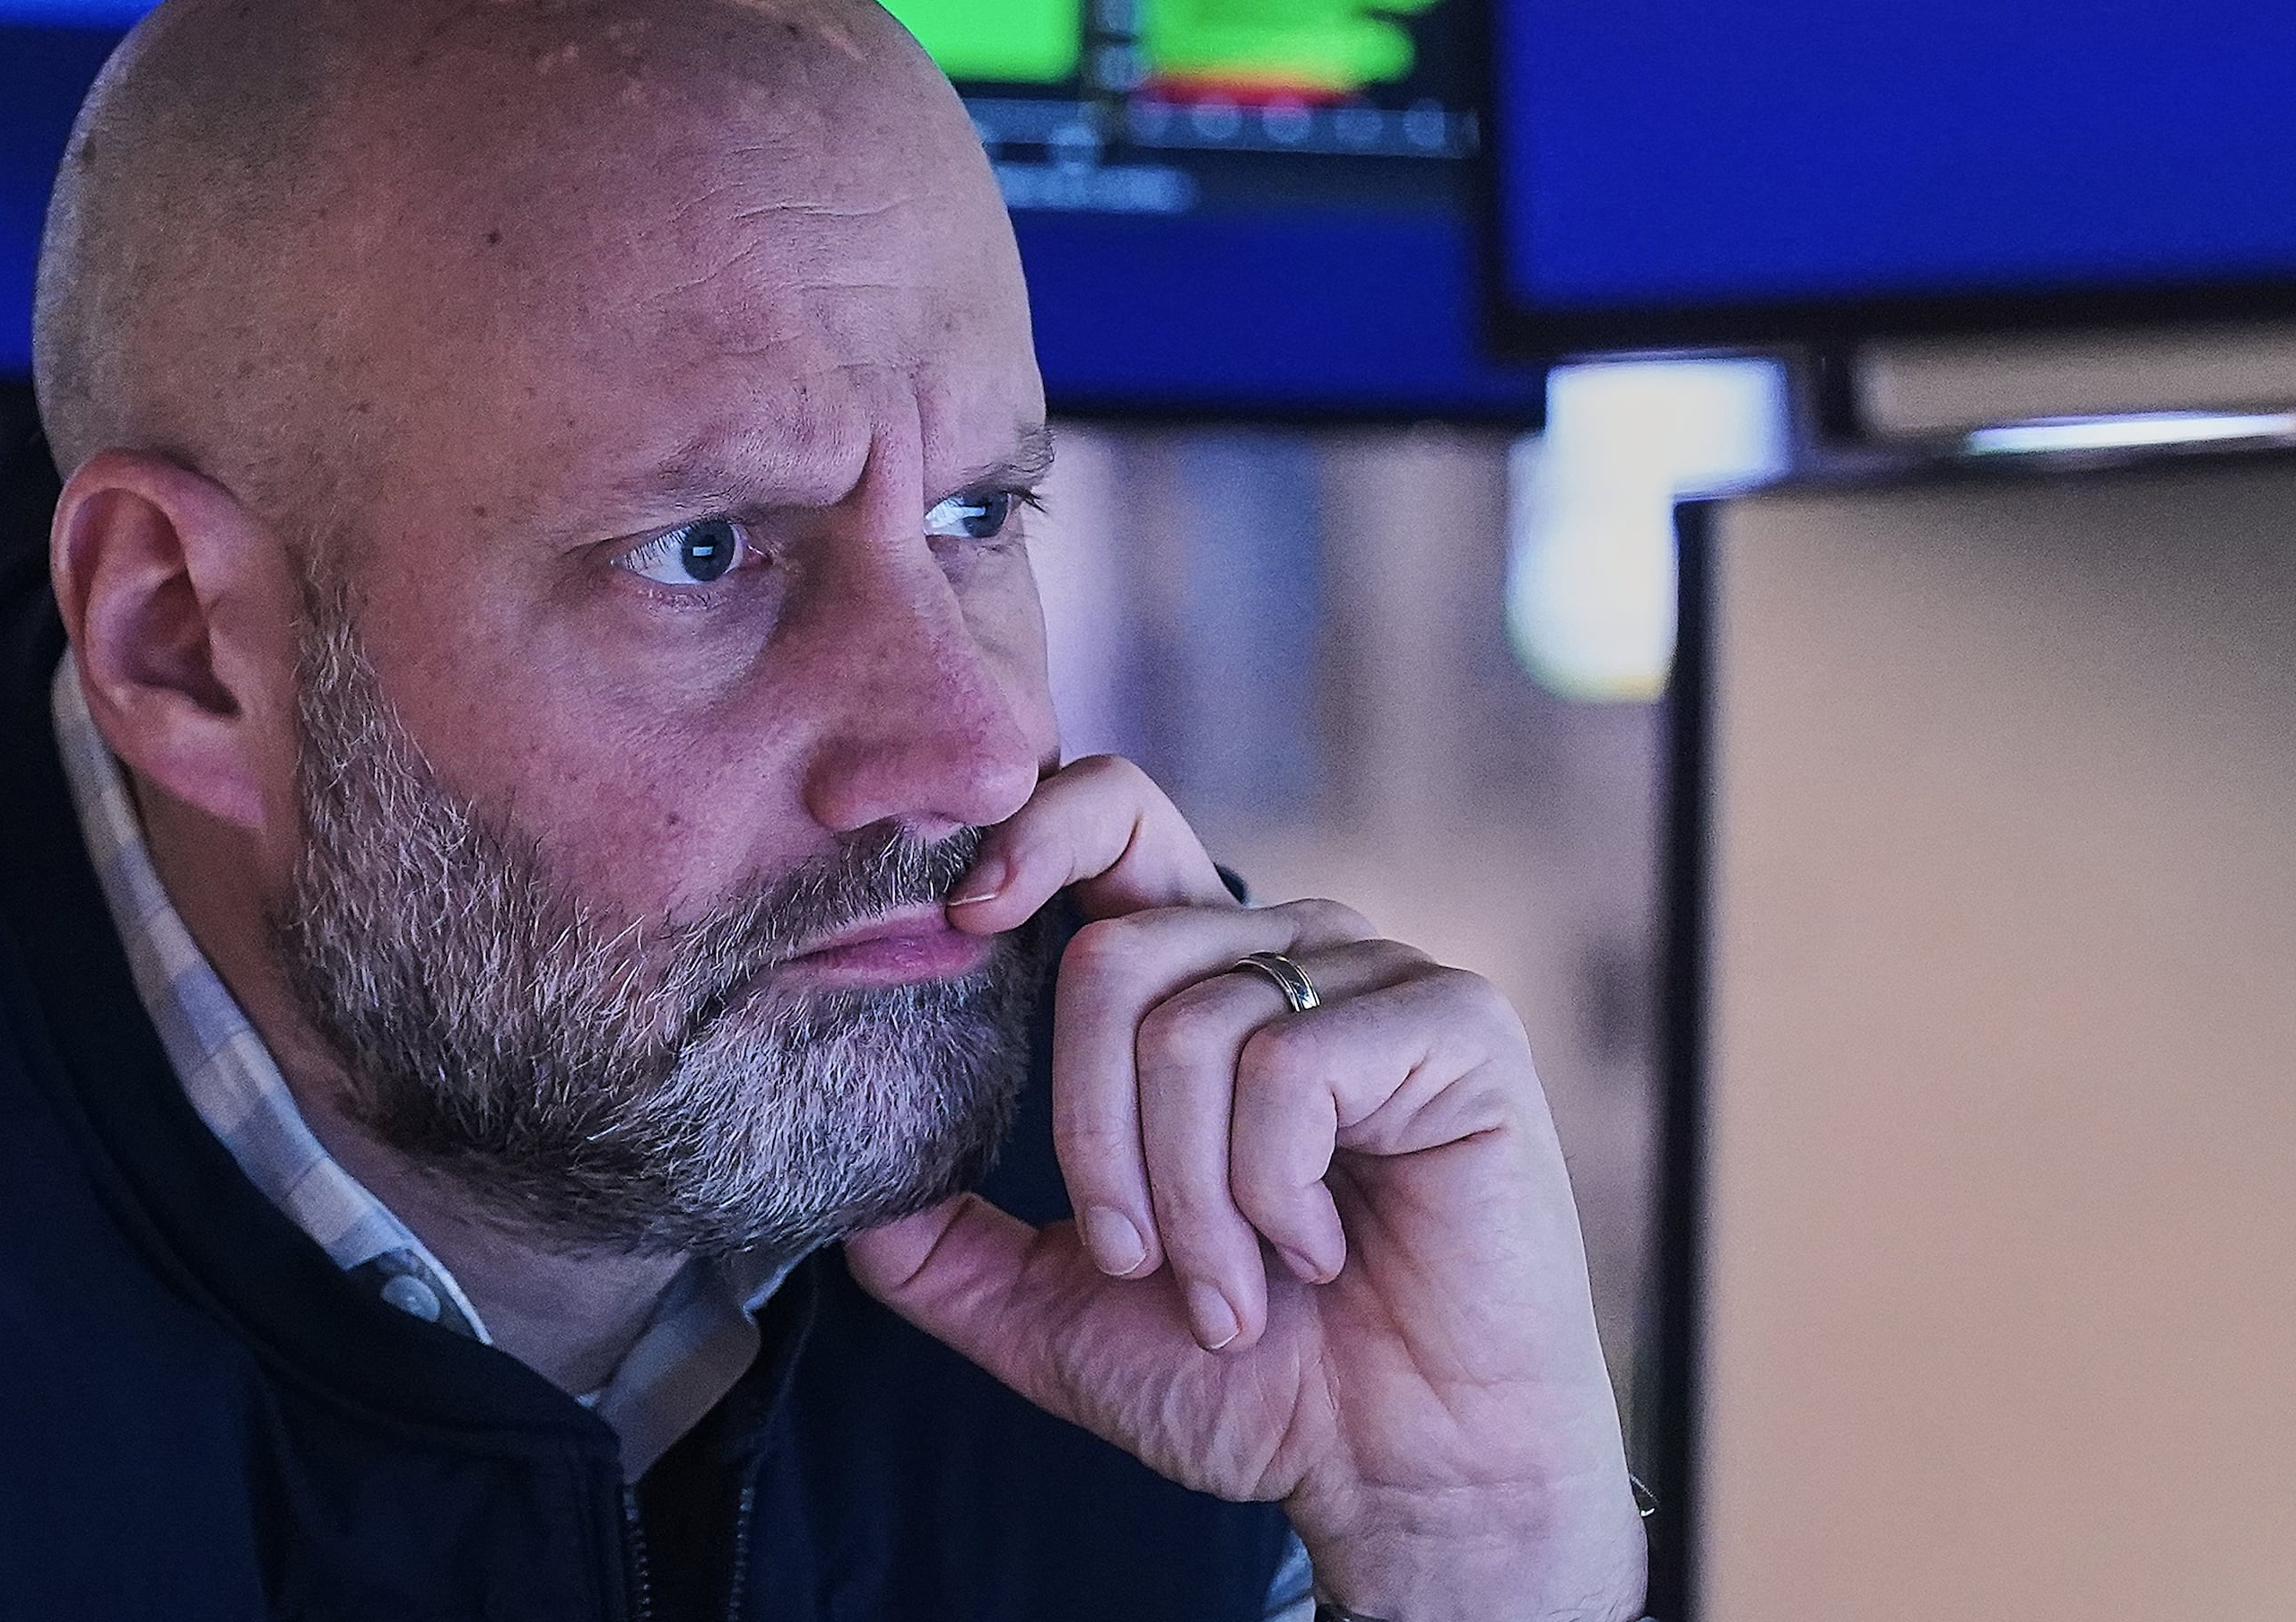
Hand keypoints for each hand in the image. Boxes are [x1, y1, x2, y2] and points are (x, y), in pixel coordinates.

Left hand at [845, 756, 1644, 1621]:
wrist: (1403, 1477)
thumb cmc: (1254, 1383)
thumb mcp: (1057, 1311)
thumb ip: (943, 1247)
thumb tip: (840, 1189)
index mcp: (1199, 977)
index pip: (1108, 818)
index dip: (1027, 833)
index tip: (961, 915)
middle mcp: (1288, 948)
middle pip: (1110, 958)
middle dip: (1093, 1141)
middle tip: (1140, 1263)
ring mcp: (1378, 978)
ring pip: (1191, 1028)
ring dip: (1189, 1202)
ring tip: (1237, 1292)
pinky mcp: (1454, 1025)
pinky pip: (1289, 1067)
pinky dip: (1272, 1193)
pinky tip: (1319, 1253)